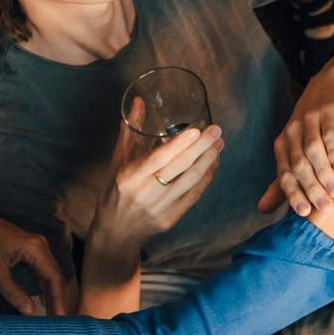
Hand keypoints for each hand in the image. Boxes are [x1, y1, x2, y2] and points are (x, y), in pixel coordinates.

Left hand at [0, 211, 71, 315]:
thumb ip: (13, 291)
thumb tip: (30, 311)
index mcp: (36, 249)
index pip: (54, 278)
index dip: (59, 299)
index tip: (61, 317)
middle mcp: (41, 246)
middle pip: (56, 276)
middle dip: (58, 298)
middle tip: (59, 320)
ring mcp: (36, 246)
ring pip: (50, 273)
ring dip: (52, 292)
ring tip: (53, 313)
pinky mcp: (30, 249)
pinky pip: (42, 269)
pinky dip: (44, 285)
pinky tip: (44, 298)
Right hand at [87, 124, 224, 251]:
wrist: (115, 232)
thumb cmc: (114, 192)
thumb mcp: (117, 163)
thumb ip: (130, 132)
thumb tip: (139, 102)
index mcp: (129, 178)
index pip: (158, 159)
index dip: (179, 144)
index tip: (197, 129)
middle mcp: (146, 193)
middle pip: (180, 167)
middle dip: (202, 147)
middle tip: (216, 131)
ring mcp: (161, 208)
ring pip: (191, 181)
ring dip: (208, 161)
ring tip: (219, 145)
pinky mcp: (172, 218)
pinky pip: (194, 195)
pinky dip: (206, 178)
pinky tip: (213, 164)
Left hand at [260, 63, 333, 216]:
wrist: (329, 85)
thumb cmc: (312, 124)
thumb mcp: (296, 150)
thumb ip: (282, 182)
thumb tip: (261, 210)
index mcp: (282, 145)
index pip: (283, 174)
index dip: (293, 194)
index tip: (305, 214)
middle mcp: (291, 132)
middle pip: (298, 165)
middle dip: (310, 188)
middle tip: (325, 208)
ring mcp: (309, 120)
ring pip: (313, 151)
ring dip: (324, 173)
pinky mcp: (328, 111)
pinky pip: (330, 134)